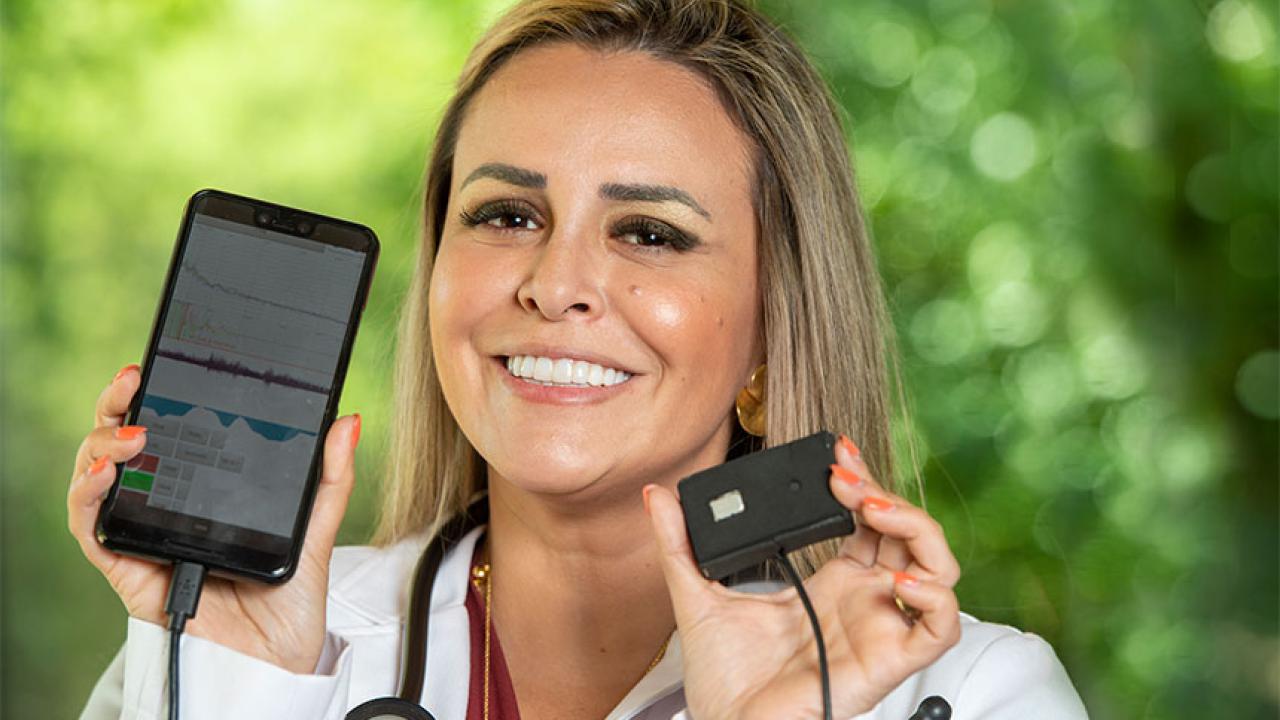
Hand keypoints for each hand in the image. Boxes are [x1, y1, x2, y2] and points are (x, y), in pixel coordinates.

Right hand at [66, 363, 360, 673]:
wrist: (276, 661)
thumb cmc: (289, 599)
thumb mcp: (316, 528)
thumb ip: (329, 476)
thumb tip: (347, 420)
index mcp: (203, 487)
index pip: (170, 429)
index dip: (158, 393)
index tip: (164, 361)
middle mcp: (166, 504)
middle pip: (123, 442)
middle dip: (119, 404)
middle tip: (136, 378)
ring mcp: (143, 533)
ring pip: (97, 477)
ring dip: (102, 444)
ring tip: (133, 433)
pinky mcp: (127, 568)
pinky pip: (92, 529)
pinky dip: (88, 498)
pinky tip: (106, 475)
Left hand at [644, 435, 961, 718]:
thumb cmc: (723, 679)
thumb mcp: (697, 594)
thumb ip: (679, 542)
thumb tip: (657, 495)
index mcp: (831, 582)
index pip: (870, 520)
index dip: (864, 482)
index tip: (836, 454)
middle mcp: (863, 600)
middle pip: (909, 534)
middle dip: (886, 494)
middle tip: (844, 480)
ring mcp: (879, 627)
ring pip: (939, 568)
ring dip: (917, 530)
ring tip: (873, 512)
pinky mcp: (887, 660)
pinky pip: (941, 628)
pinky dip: (934, 598)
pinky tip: (895, 581)